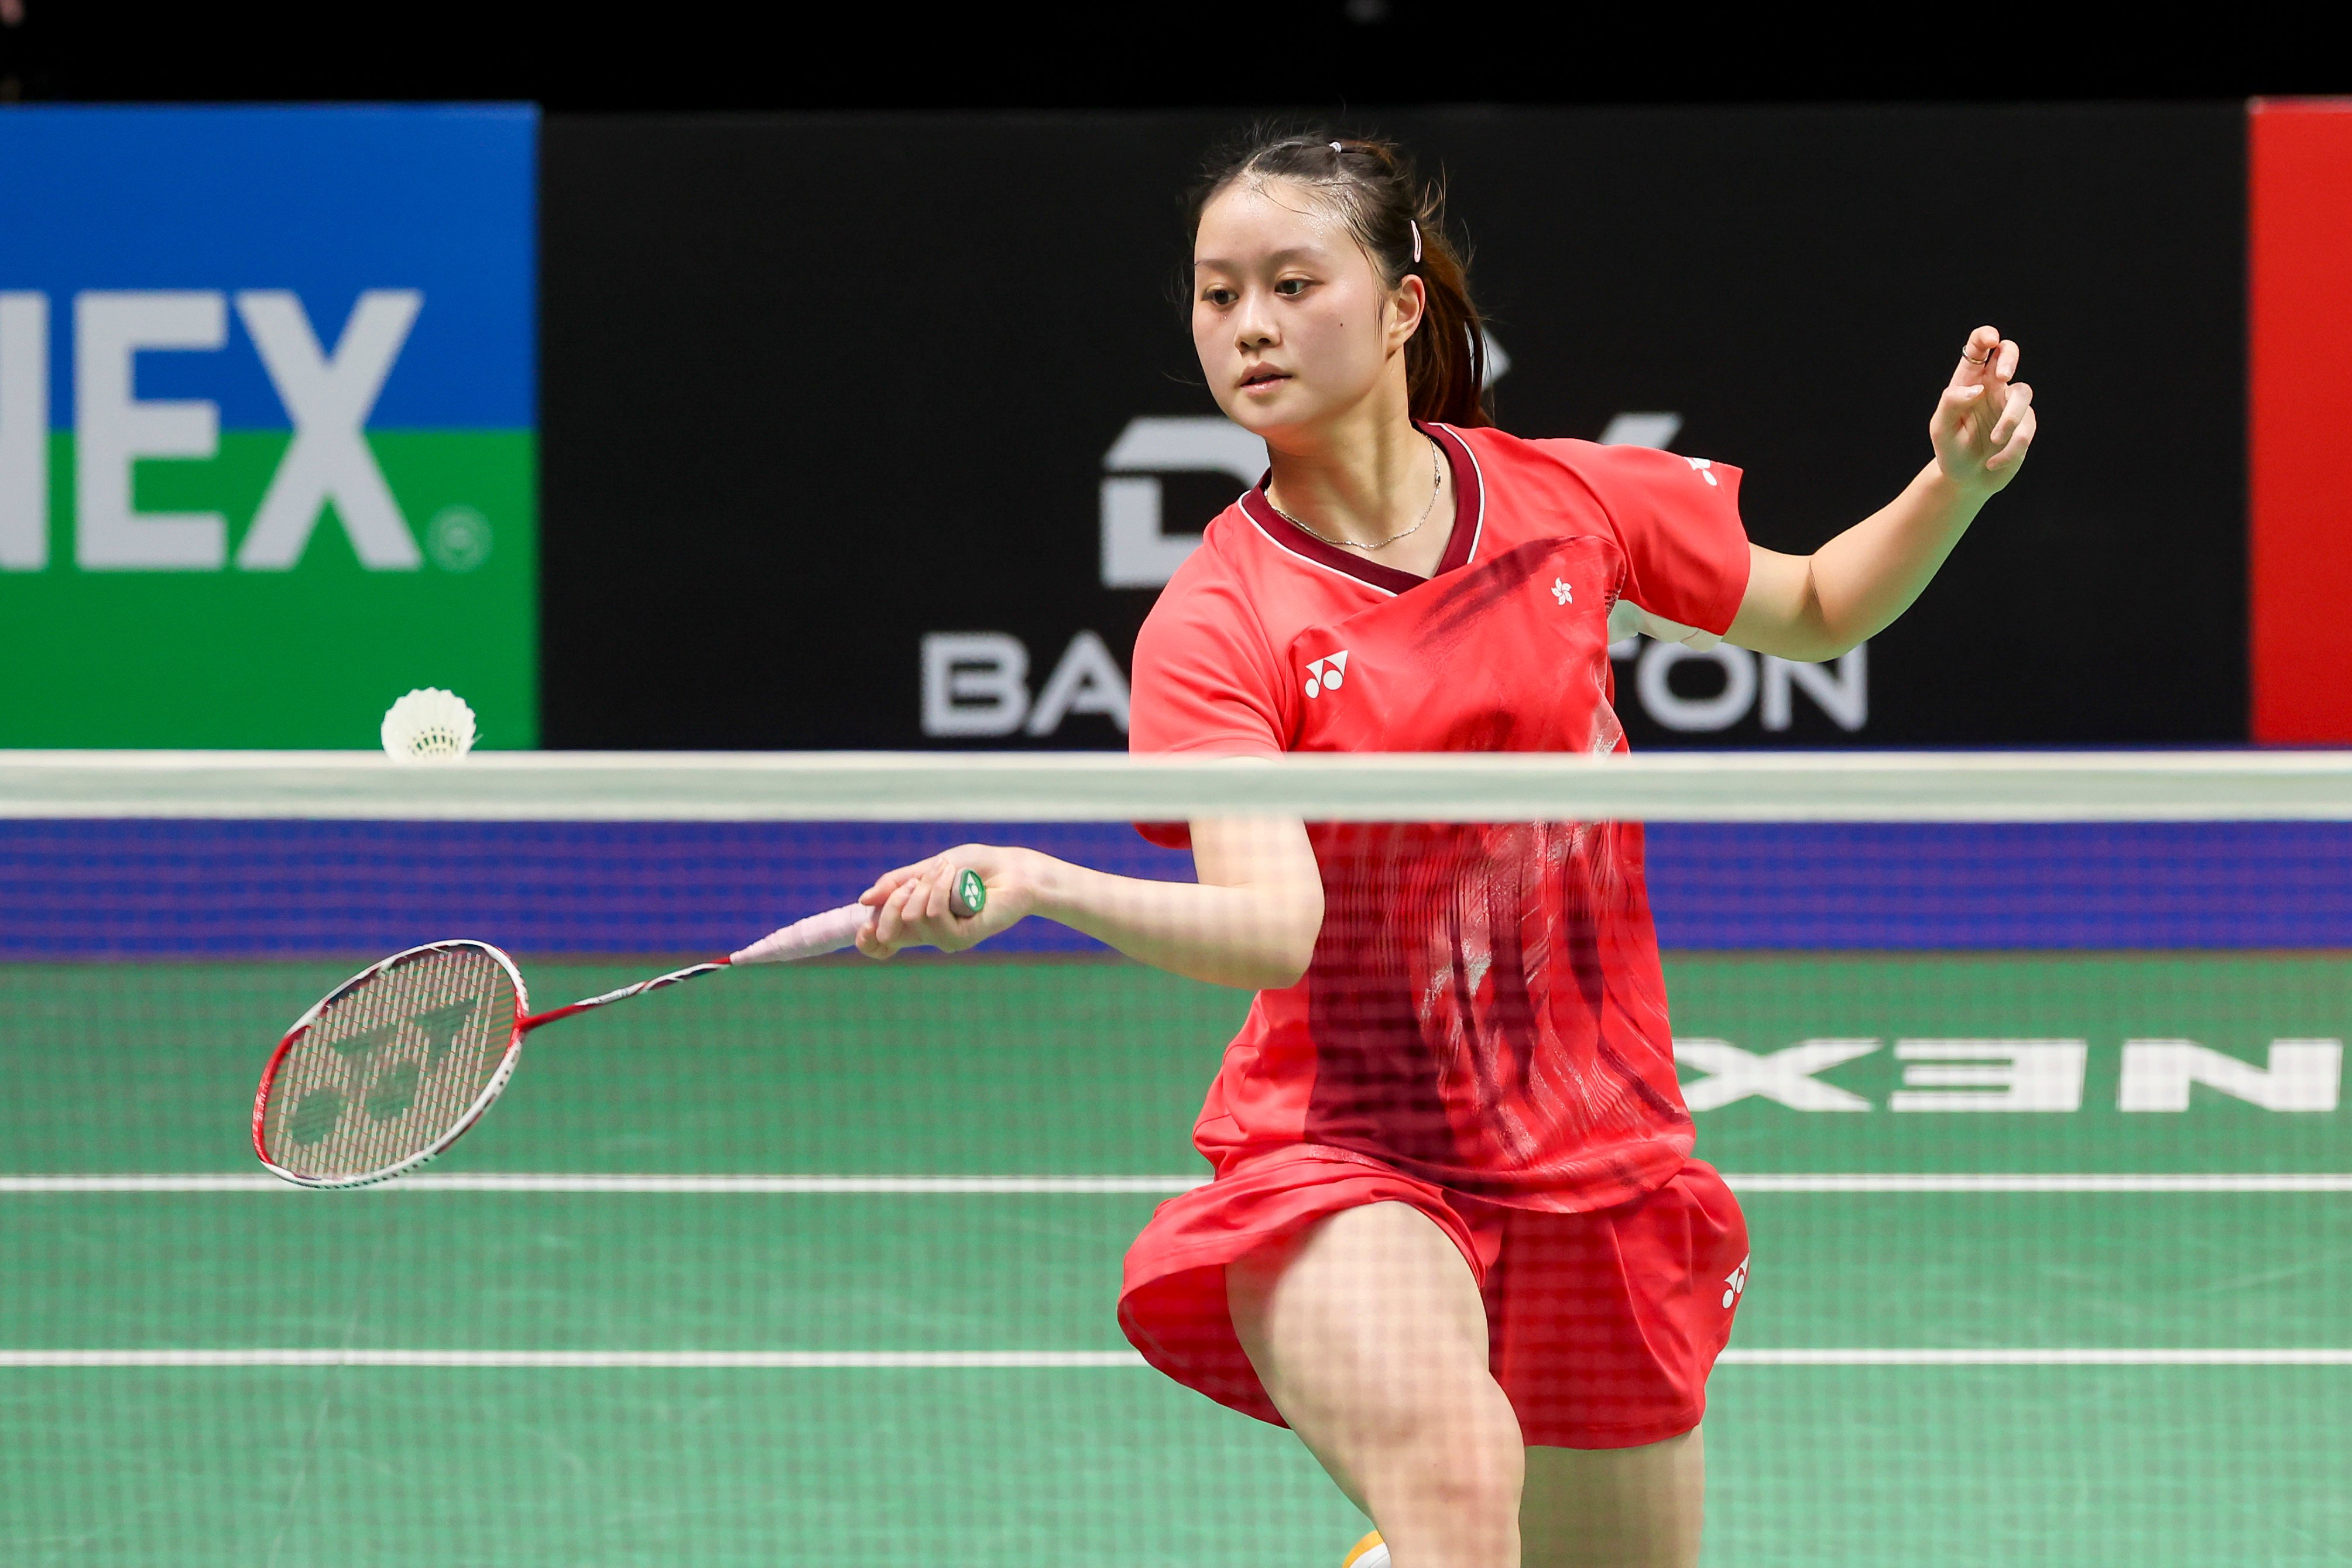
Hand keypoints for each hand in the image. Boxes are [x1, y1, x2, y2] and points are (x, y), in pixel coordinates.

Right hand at [854, 844, 1040, 958]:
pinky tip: (955, 879)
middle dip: (894, 896)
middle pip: (887, 931)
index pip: (881, 946)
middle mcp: (927, 934)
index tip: (865, 925)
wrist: (1010, 869)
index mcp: (914, 920)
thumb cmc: (972, 868)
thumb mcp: (926, 869)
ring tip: (947, 872)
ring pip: (911, 918)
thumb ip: (896, 884)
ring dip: (926, 885)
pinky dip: (940, 890)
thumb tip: (864, 901)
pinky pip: (934, 915)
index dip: (867, 940)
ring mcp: (944, 938)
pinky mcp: (962, 937)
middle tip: (919, 878)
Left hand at [1929, 325, 2035, 497]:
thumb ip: (1952, 404)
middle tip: (2004, 377)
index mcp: (1969, 380)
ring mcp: (2010, 404)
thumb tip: (1977, 389)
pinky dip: (2010, 448)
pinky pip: (2025, 430)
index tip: (1991, 341)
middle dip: (2010, 358)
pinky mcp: (2025, 425)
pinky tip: (1992, 463)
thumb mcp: (1942, 429)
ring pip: (2022, 393)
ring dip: (2010, 418)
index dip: (1986, 336)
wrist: (1966, 480)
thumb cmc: (1951, 450)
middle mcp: (1992, 386)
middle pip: (2008, 353)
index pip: (1978, 347)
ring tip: (1993, 440)